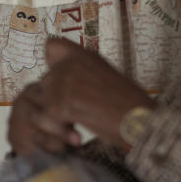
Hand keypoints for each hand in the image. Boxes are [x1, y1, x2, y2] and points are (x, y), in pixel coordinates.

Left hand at [8, 38, 153, 154]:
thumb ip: (80, 72)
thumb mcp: (104, 76)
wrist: (139, 121)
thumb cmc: (128, 104)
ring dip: (54, 116)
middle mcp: (70, 64)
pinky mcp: (59, 104)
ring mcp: (63, 83)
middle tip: (77, 115)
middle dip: (53, 100)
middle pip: (44, 82)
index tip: (63, 79)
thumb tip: (58, 73)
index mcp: (83, 55)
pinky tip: (77, 135)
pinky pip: (45, 118)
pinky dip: (58, 130)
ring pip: (41, 101)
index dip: (52, 62)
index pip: (52, 46)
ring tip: (76, 125)